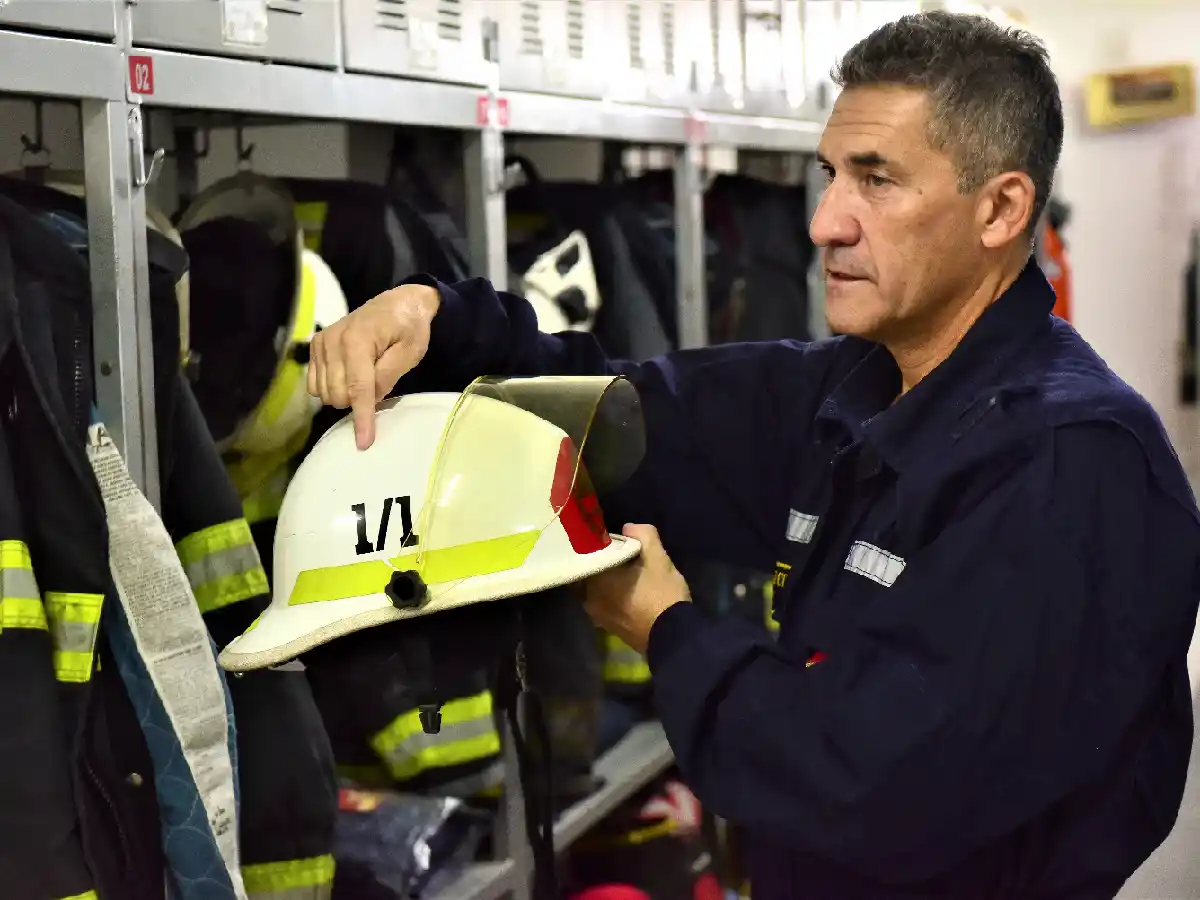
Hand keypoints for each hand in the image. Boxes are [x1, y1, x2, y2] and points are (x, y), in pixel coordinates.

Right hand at [307, 283, 440, 448]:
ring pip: (324, 393)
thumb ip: (388, 374)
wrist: (397, 303)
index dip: (362, 418)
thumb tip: (370, 399)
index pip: (358, 388)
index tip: (364, 442)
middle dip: (358, 401)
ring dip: (345, 395)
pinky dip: (331, 388)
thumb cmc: (408, 327)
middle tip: (379, 384)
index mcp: (357, 339)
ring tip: (365, 378)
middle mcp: (332, 340)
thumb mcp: (410, 351)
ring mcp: (320, 343)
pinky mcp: (315, 346)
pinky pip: (315, 384)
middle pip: (338, 395)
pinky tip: (348, 378)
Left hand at [584, 524, 689, 654]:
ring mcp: (598, 617)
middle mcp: (589, 599)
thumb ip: (643, 535)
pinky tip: (628, 592)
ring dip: (606, 583)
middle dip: (599, 565)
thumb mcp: (659, 558)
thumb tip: (628, 528)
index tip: (608, 538)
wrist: (674, 638)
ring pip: (595, 592)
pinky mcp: (610, 629)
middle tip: (615, 554)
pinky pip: (605, 606)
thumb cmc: (662, 594)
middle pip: (588, 575)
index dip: (595, 546)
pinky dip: (612, 598)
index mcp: (594, 580)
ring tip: (623, 573)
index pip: (584, 556)